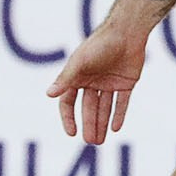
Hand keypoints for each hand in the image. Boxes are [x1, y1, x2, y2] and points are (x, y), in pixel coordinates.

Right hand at [48, 20, 148, 143]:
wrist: (127, 33)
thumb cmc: (100, 45)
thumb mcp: (80, 62)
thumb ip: (65, 79)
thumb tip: (48, 94)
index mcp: (77, 76)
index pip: (68, 101)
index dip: (69, 117)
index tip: (72, 133)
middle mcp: (92, 81)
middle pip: (88, 108)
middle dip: (89, 125)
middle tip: (91, 142)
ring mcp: (109, 82)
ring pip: (104, 108)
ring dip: (102, 124)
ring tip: (100, 142)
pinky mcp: (126, 83)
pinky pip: (121, 103)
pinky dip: (118, 115)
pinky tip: (115, 129)